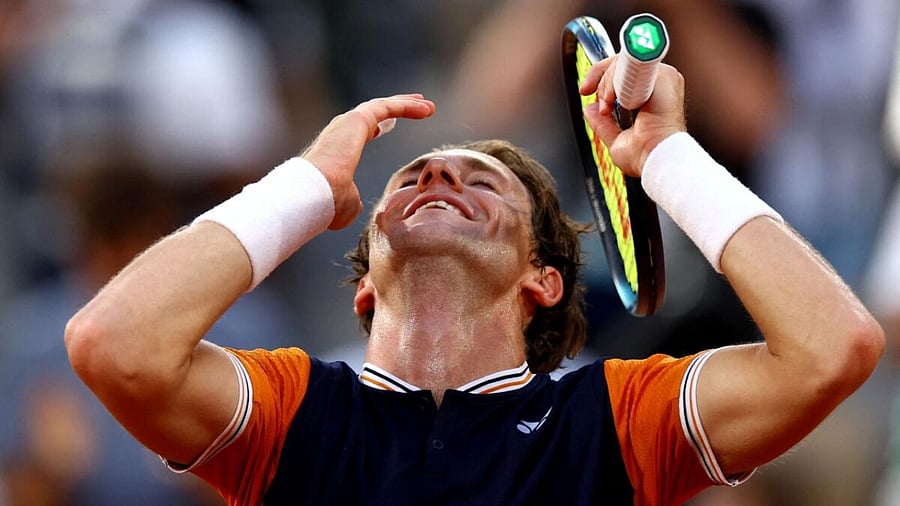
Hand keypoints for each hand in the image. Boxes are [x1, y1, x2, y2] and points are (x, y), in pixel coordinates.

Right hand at [302, 94, 435, 229]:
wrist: (315, 193)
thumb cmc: (327, 203)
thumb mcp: (346, 203)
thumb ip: (353, 200)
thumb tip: (356, 204)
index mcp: (339, 148)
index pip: (362, 131)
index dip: (379, 126)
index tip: (390, 124)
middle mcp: (341, 131)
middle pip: (374, 113)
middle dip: (397, 108)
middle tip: (418, 105)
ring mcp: (347, 123)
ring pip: (382, 106)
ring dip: (406, 104)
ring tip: (428, 106)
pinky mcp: (357, 119)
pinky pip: (388, 107)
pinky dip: (407, 106)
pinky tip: (425, 109)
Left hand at [579, 56, 685, 176]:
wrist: (656, 158)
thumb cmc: (645, 156)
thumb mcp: (616, 139)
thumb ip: (603, 123)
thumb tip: (590, 110)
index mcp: (651, 95)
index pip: (622, 72)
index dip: (601, 77)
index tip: (585, 91)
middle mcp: (659, 83)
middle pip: (621, 62)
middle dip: (600, 79)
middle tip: (600, 103)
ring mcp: (663, 77)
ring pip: (624, 61)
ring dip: (608, 84)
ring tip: (608, 106)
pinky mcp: (663, 75)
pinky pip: (632, 65)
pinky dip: (616, 81)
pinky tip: (614, 100)